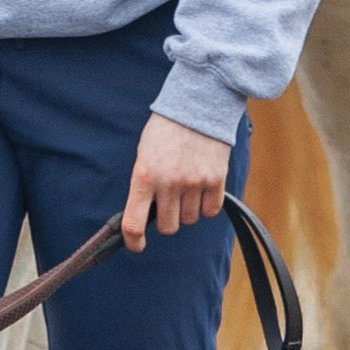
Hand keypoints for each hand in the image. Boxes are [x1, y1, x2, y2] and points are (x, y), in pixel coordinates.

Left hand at [121, 113, 231, 252]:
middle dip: (167, 220)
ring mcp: (193, 182)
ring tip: (186, 187)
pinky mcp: (216, 179)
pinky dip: (206, 206)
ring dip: (187, 211)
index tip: (137, 245)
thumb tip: (146, 216)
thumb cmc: (166, 130)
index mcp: (144, 176)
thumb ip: (144, 185)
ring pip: (190, 220)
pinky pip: (210, 211)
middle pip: (168, 227)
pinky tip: (202, 188)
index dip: (133, 241)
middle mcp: (168, 183)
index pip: (134, 223)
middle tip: (169, 202)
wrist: (197, 103)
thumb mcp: (144, 155)